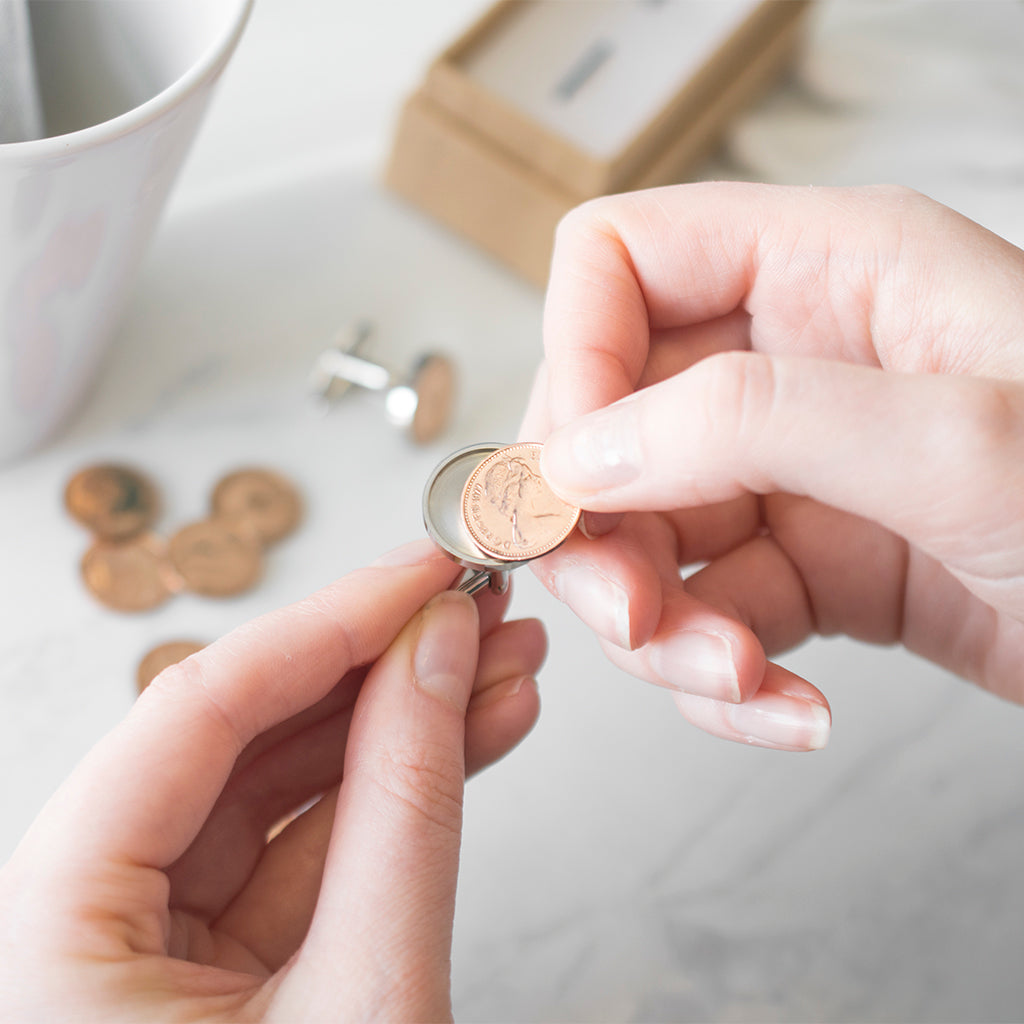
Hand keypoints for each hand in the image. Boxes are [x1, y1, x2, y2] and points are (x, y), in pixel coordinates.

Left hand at [0, 539, 543, 1020]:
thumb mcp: (370, 1001)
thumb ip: (408, 806)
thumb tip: (441, 652)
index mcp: (47, 940)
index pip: (191, 717)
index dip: (326, 624)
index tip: (424, 571)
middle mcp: (77, 930)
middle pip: (240, 742)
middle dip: (377, 665)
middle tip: (475, 605)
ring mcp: (148, 949)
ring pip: (284, 788)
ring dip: (401, 720)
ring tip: (502, 663)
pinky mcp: (218, 970)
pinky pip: (308, 846)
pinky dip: (394, 791)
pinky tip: (473, 732)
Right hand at [522, 182, 1023, 750]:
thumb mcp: (958, 440)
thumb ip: (753, 422)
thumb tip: (584, 453)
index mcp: (820, 271)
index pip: (617, 263)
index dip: (575, 362)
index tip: (579, 474)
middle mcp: (788, 361)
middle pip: (608, 422)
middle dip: (603, 532)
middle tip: (634, 618)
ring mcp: (790, 468)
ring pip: (642, 533)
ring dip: (662, 629)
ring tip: (734, 678)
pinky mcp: (803, 563)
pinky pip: (702, 612)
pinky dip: (720, 676)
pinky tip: (782, 704)